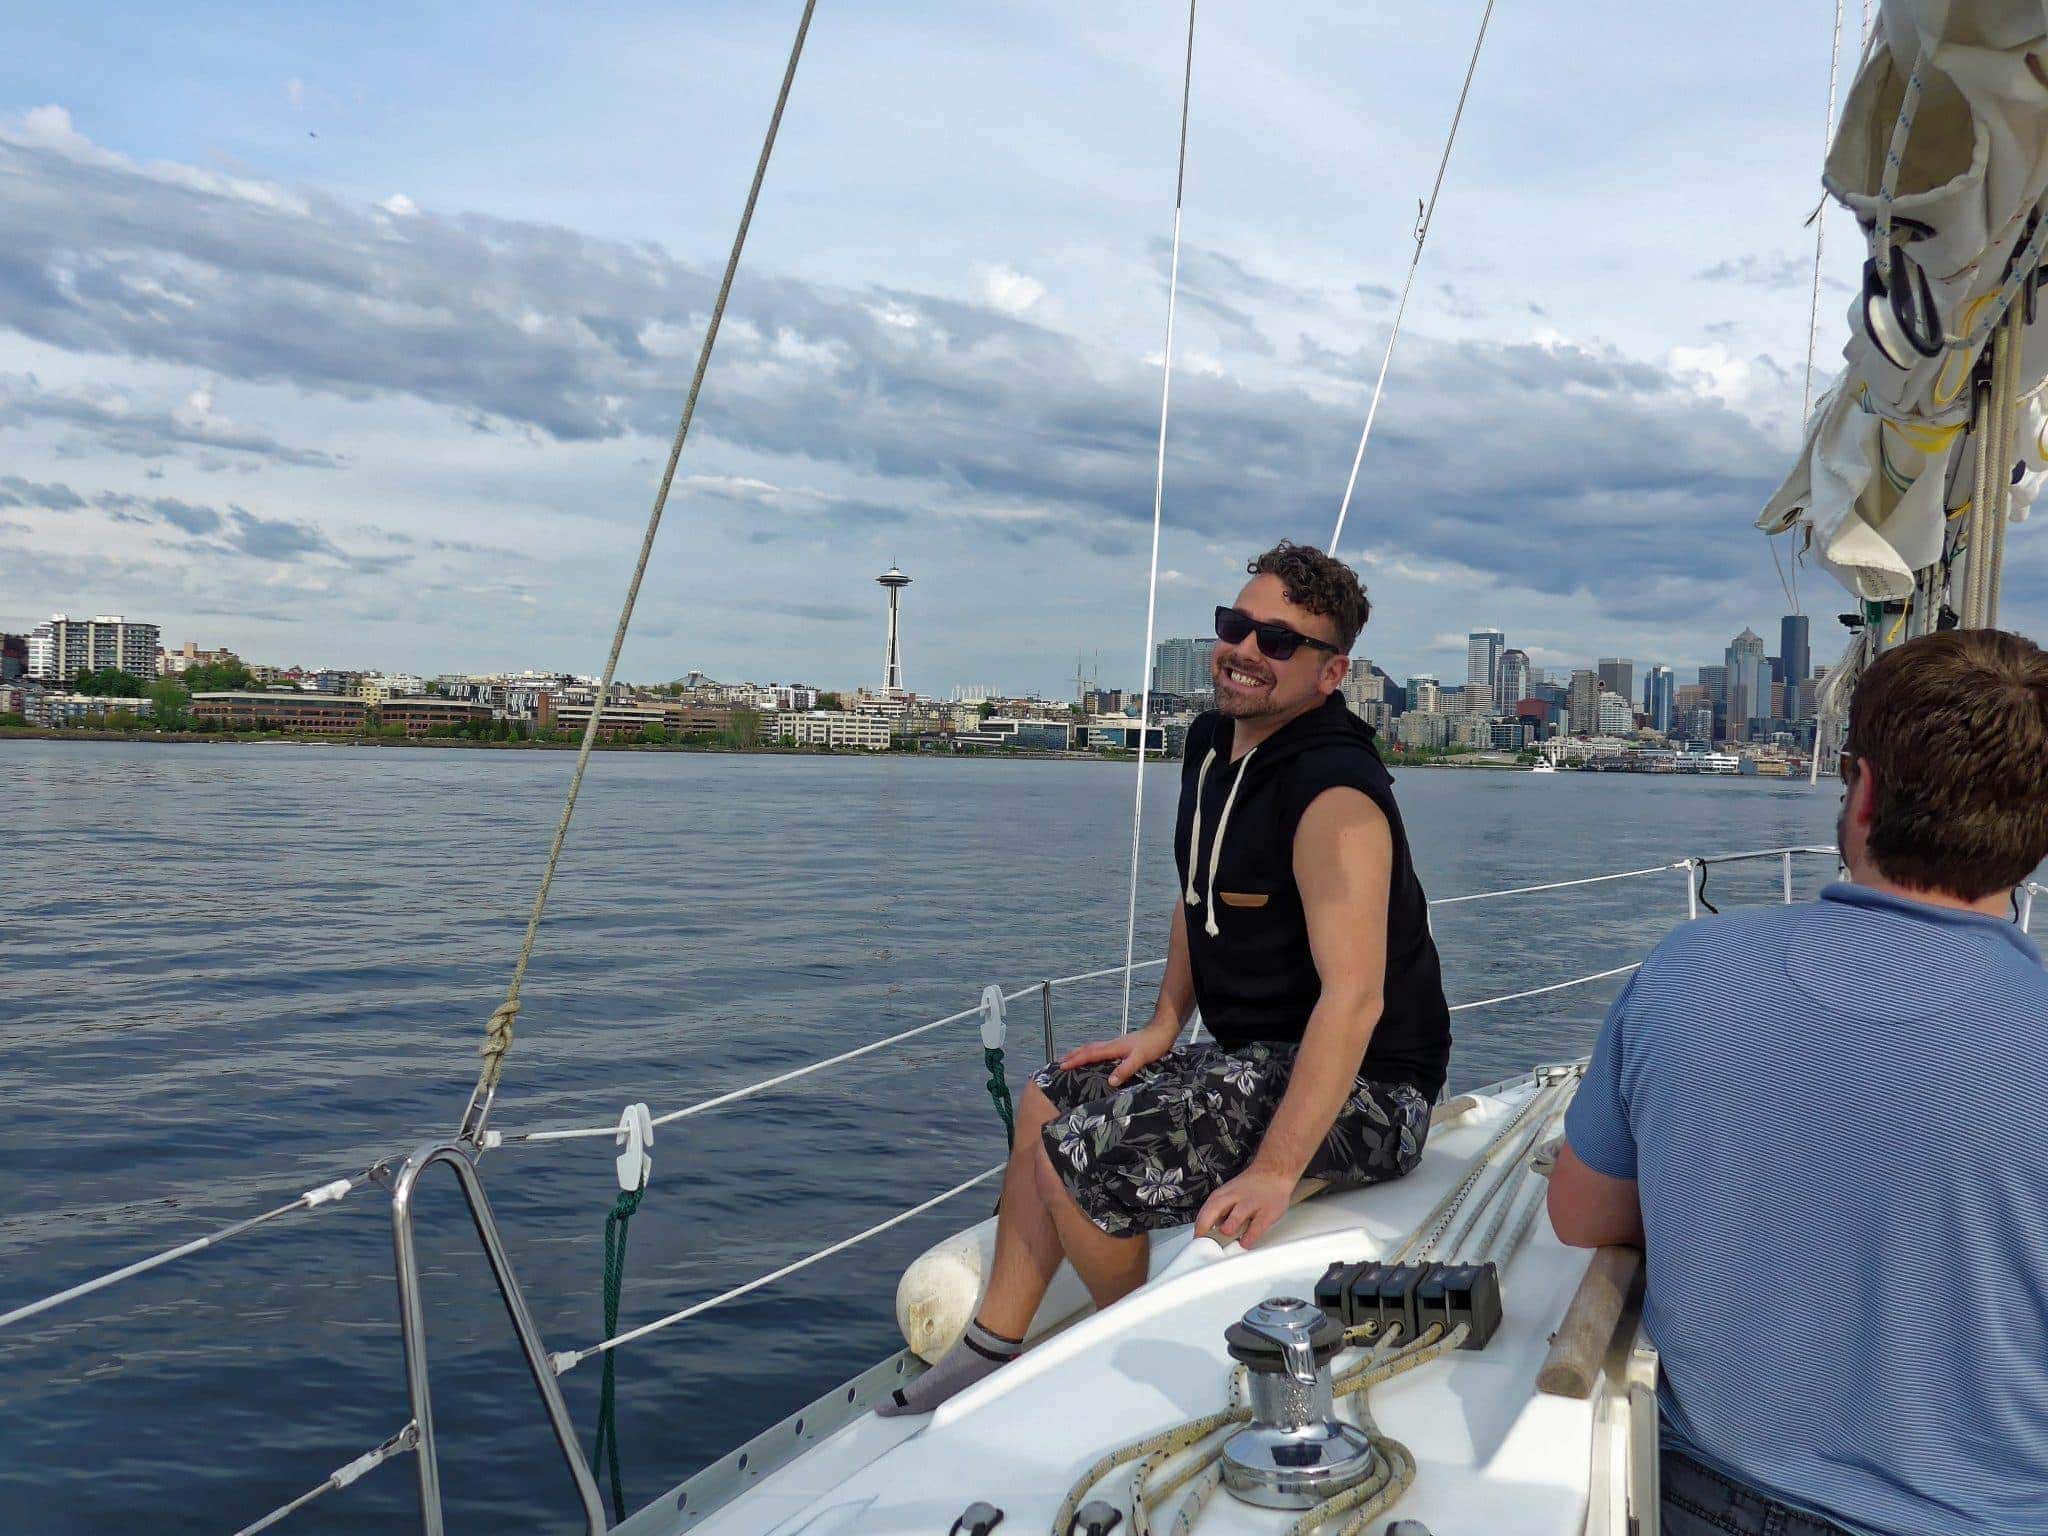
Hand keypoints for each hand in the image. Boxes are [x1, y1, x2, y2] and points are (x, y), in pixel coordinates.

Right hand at [1057, 1016, 1175, 1087]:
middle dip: (1072, 1055)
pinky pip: (1099, 1050)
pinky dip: (1090, 1053)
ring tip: (1069, 1059)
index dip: (1075, 1060)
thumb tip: (1110, 1081)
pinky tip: (1092, 1058)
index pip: (1089, 1054)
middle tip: (1059, 1063)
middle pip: (1086, 1049)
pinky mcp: (1119, 1046)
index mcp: (1112, 1048)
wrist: (1162, 1031)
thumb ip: (1125, 1069)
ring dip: (1079, 1053)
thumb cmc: (1152, 1044)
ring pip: (1092, 1048)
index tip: (1062, 1066)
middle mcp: (1110, 1045)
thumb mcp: (1139, 1058)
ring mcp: (1115, 1045)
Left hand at [1194, 1165, 1295, 1249]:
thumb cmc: (1251, 1186)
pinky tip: (1245, 1242)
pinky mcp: (1267, 1212)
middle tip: (1203, 1239)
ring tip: (1225, 1235)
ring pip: (1237, 1214)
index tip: (1197, 1239)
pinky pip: (1257, 1227)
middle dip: (1206, 1224)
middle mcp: (1236, 1198)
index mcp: (1224, 1194)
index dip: (1198, 1225)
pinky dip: (1250, 1236)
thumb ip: (1220, 1211)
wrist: (1274, 1172)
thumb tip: (1209, 1229)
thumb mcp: (1230, 1193)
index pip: (1206, 1209)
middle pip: (1215, 1208)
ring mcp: (1252, 1204)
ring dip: (1228, 1226)